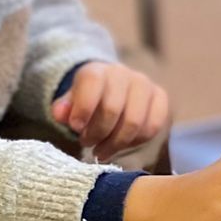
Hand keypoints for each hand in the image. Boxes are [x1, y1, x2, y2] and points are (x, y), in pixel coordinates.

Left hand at [51, 61, 169, 160]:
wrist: (110, 89)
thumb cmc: (87, 100)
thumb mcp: (70, 102)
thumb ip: (63, 108)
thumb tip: (60, 114)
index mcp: (97, 71)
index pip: (92, 83)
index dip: (84, 108)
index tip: (76, 129)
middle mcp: (123, 73)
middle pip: (112, 108)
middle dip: (97, 132)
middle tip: (87, 143)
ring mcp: (144, 85)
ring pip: (134, 122)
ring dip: (115, 142)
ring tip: (101, 149)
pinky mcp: (160, 97)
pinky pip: (153, 126)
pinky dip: (136, 141)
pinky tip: (121, 144)